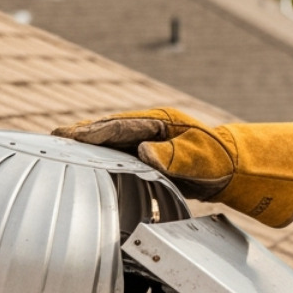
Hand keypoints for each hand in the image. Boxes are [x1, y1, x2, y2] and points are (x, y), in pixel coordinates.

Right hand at [53, 108, 292, 226]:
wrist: (242, 169)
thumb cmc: (225, 160)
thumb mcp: (203, 160)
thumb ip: (175, 156)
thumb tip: (144, 152)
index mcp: (162, 123)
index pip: (119, 126)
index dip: (92, 133)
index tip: (66, 136)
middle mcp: (153, 129)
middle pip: (110, 130)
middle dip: (81, 135)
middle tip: (50, 139)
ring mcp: (152, 142)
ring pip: (114, 143)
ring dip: (89, 148)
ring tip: (59, 152)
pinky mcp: (154, 158)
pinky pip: (122, 157)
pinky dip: (104, 160)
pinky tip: (90, 169)